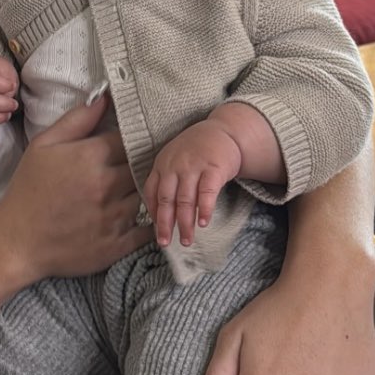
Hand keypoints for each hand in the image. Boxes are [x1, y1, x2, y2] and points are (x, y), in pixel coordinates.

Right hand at [0, 96, 141, 286]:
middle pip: (141, 165)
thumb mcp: (43, 146)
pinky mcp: (118, 244)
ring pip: (144, 194)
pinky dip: (147, 221)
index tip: (125, 140)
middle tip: (129, 164)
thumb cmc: (28, 190)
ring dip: (138, 190)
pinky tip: (136, 215)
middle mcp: (107, 186)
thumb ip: (76, 120)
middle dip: (136, 162)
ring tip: (127, 189)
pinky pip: (147, 229)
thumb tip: (104, 99)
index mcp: (90, 157)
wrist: (16, 241)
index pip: (128, 138)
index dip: (129, 137)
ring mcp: (114, 217)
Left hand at [143, 121, 242, 247]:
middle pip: (166, 199)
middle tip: (165, 243)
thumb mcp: (174, 160)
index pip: (152, 192)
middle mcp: (174, 166)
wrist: (223, 131)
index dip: (153, 214)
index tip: (155, 232)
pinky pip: (207, 192)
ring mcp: (194, 166)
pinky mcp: (214, 168)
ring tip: (186, 240)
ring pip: (186, 200)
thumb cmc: (195, 151)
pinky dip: (204, 209)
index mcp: (162, 165)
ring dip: (185, 222)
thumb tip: (158, 215)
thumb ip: (165, 181)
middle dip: (165, 224)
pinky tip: (203, 223)